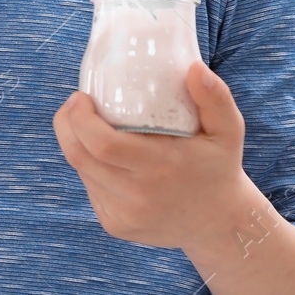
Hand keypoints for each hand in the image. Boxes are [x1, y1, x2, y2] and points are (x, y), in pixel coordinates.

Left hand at [53, 59, 252, 251]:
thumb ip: (215, 97)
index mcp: (160, 168)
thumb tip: (194, 68)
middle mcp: (137, 197)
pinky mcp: (116, 226)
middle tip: (75, 104)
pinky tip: (103, 156)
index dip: (80, 118)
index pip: (102, 145)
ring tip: (87, 125)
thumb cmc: (219, 166)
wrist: (219, 224)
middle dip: (66, 125)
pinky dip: (89, 167)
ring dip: (76, 144)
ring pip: (81, 172)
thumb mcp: (228, 130)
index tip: (81, 97)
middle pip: (80, 157)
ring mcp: (123, 216)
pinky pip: (90, 189)